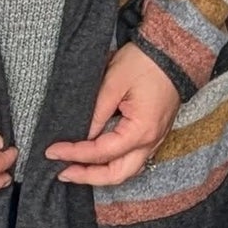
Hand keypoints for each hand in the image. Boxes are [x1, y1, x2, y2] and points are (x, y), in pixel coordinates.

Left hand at [46, 43, 179, 186]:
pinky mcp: (155, 134)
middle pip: (117, 174)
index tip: (53, 151)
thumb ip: (97, 112)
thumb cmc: (145, 62)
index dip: (75, 154)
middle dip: (87, 176)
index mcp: (140, 130)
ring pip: (127, 171)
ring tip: (77, 169)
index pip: (101, 152)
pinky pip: (134, 160)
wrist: (174, 51)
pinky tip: (99, 160)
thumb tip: (81, 134)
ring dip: (101, 174)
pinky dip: (114, 164)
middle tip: (62, 172)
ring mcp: (155, 140)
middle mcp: (150, 141)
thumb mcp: (113, 82)